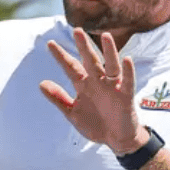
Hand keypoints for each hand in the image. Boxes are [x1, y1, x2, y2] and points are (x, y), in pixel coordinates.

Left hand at [40, 29, 145, 153]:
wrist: (116, 139)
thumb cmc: (95, 124)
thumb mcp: (73, 113)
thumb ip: (59, 98)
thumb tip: (41, 83)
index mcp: (84, 85)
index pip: (71, 67)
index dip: (61, 56)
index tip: (50, 43)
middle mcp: (98, 82)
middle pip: (90, 61)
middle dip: (84, 47)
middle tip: (76, 30)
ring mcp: (113, 87)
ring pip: (110, 66)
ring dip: (109, 52)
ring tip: (106, 36)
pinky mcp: (126, 96)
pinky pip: (128, 82)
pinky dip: (128, 71)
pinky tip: (127, 59)